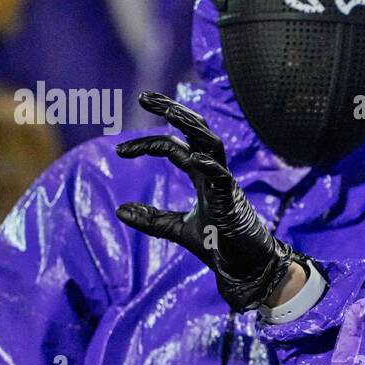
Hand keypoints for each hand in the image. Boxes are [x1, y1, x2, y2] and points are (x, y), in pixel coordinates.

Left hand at [116, 92, 307, 311]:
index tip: (120, 151)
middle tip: (145, 97)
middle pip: (196, 132)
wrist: (245, 267)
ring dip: (192, 126)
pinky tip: (194, 158)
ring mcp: (225, 184)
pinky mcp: (231, 202)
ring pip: (211, 144)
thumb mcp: (177, 229)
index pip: (174, 147)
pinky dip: (209, 166)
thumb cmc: (219, 246)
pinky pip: (222, 178)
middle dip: (173, 111)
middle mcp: (214, 173)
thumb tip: (119, 211)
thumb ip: (152, 219)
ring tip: (170, 111)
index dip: (147, 144)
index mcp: (203, 176)